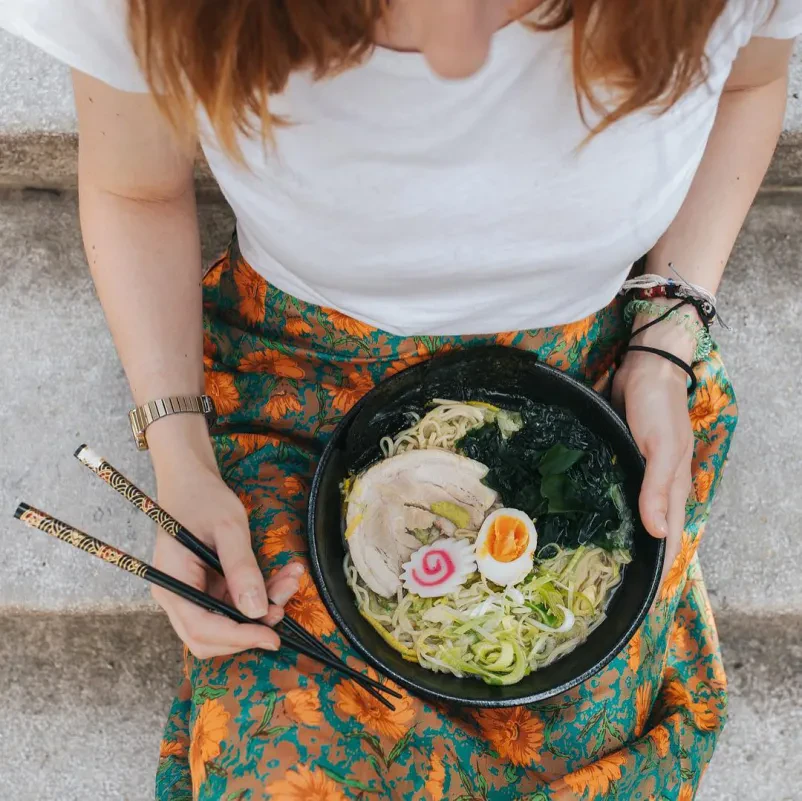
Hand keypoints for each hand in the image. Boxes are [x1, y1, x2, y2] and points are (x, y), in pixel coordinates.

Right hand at [147, 419, 303, 657]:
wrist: (191, 481)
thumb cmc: (203, 498)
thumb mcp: (228, 528)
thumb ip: (241, 568)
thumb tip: (257, 611)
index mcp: (172, 582)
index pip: (201, 628)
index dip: (238, 638)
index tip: (273, 636)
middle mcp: (176, 595)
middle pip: (210, 637)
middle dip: (250, 630)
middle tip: (283, 609)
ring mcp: (191, 593)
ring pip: (226, 622)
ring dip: (261, 610)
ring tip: (291, 581)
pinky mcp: (207, 587)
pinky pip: (234, 603)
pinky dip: (260, 595)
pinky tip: (284, 576)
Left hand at [612, 314, 695, 587]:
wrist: (644, 368)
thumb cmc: (658, 408)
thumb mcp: (662, 447)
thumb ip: (658, 488)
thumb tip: (658, 534)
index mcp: (672, 490)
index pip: (669, 540)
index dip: (658, 569)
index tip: (640, 598)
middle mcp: (654, 487)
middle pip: (648, 532)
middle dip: (633, 558)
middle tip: (602, 586)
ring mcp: (634, 474)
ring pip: (627, 513)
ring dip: (614, 535)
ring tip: (585, 561)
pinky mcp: (615, 459)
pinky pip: (609, 490)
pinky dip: (600, 508)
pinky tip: (578, 518)